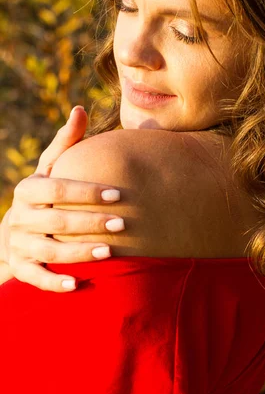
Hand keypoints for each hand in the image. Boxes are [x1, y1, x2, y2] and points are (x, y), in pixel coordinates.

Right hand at [0, 106, 124, 291]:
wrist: (13, 232)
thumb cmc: (42, 194)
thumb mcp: (49, 169)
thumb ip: (65, 143)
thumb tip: (80, 108)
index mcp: (28, 189)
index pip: (57, 188)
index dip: (88, 192)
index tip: (119, 194)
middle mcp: (20, 216)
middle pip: (55, 220)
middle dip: (90, 222)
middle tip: (123, 224)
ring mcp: (18, 244)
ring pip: (47, 250)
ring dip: (79, 253)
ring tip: (110, 253)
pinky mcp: (19, 267)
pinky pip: (34, 278)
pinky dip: (54, 282)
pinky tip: (78, 285)